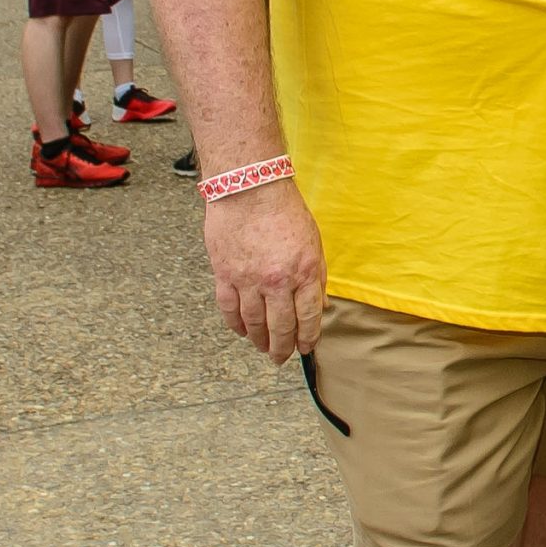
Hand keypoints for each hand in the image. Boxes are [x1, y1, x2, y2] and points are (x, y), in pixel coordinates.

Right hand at [204, 178, 327, 362]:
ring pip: (254, 322)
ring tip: (263, 348)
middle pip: (281, 326)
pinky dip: (235, 324)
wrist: (250, 189)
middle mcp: (277, 281)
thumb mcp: (314, 244)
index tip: (305, 348)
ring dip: (259, 340)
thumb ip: (317, 277)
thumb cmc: (285, 213)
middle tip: (281, 357)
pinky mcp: (225, 273)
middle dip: (283, 347)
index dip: (307, 337)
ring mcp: (248, 279)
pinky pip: (229, 308)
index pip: (308, 317)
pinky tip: (241, 332)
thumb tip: (321, 306)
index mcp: (303, 272)